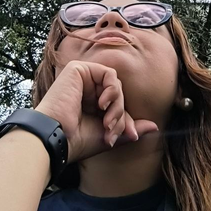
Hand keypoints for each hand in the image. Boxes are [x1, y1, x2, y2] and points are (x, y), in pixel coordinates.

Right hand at [34, 61, 158, 163]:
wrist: (56, 138)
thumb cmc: (76, 141)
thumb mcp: (108, 136)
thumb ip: (128, 128)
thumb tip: (154, 127)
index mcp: (90, 105)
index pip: (118, 106)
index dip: (126, 120)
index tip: (129, 135)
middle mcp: (86, 90)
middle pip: (119, 95)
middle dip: (121, 115)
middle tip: (112, 130)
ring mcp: (82, 79)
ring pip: (116, 85)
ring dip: (117, 105)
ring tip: (106, 121)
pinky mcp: (78, 69)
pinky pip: (109, 74)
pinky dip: (112, 90)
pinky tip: (102, 104)